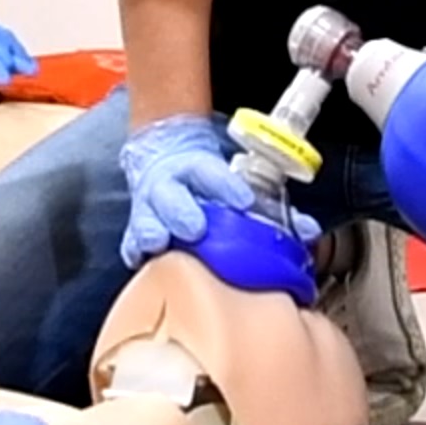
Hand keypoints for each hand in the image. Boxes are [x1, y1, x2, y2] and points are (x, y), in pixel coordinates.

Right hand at [117, 114, 256, 266]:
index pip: (210, 174)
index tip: (244, 201)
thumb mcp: (223, 176)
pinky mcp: (135, 231)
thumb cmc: (202, 181)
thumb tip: (293, 224)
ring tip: (159, 243)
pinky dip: (135, 253)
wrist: (163, 163)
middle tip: (196, 229)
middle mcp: (166, 187)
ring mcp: (147, 209)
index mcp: (193, 169)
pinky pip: (131, 243)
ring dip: (152, 232)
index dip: (226, 186)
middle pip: (171, 198)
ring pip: (145, 220)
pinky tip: (141, 261)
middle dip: (182, 213)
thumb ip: (252, 198)